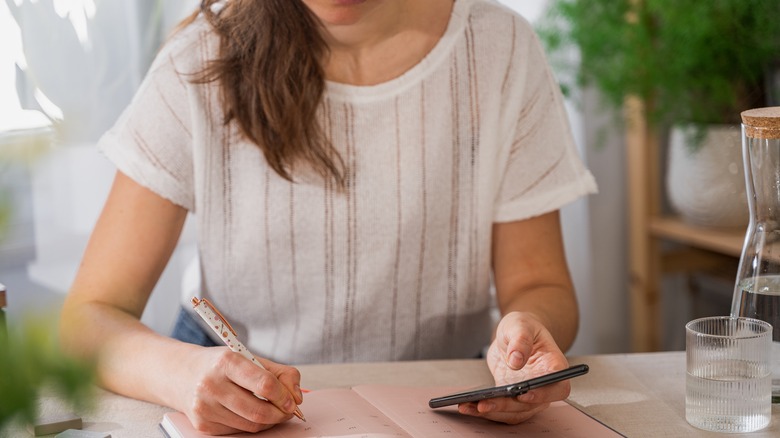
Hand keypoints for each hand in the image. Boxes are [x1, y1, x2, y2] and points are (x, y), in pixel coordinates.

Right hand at [180, 346, 303, 434]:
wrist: (182, 374)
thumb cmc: (221, 365)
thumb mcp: (250, 358)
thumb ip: (280, 373)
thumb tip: (297, 395)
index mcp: (227, 362)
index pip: (264, 384)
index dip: (285, 396)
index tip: (293, 400)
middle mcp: (212, 384)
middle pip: (259, 410)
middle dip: (280, 414)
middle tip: (288, 410)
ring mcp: (205, 406)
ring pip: (250, 425)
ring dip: (269, 421)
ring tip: (273, 411)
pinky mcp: (202, 424)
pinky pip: (238, 431)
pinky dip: (251, 424)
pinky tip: (251, 413)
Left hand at [459, 311, 569, 423]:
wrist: (515, 335)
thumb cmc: (523, 327)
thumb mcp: (520, 325)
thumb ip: (521, 339)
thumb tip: (516, 360)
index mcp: (553, 365)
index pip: (557, 386)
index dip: (544, 394)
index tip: (524, 394)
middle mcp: (544, 384)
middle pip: (533, 404)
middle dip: (508, 407)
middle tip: (485, 403)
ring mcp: (529, 394)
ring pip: (516, 412)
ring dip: (494, 412)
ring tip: (470, 406)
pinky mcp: (513, 398)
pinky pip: (503, 410)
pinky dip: (486, 411)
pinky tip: (468, 406)